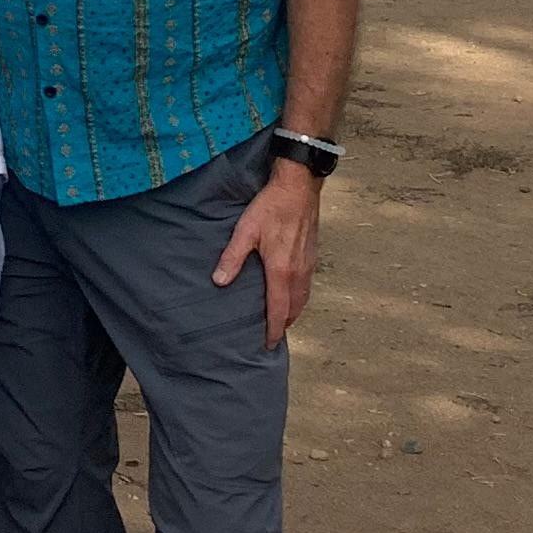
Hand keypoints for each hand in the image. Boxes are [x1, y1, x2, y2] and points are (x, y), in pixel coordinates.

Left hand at [212, 161, 322, 347]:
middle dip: (283, 325)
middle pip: (294, 309)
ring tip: (281, 320)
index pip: (278, 310)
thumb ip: (232, 257)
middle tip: (272, 336)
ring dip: (293, 312)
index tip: (268, 345)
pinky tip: (291, 294)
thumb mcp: (246, 230)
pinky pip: (307, 286)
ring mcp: (308, 265)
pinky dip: (299, 298)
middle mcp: (298, 273)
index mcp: (282, 271)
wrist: (299, 187)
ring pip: (303, 299)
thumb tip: (220, 281)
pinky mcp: (312, 256)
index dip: (273, 330)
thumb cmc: (271, 207)